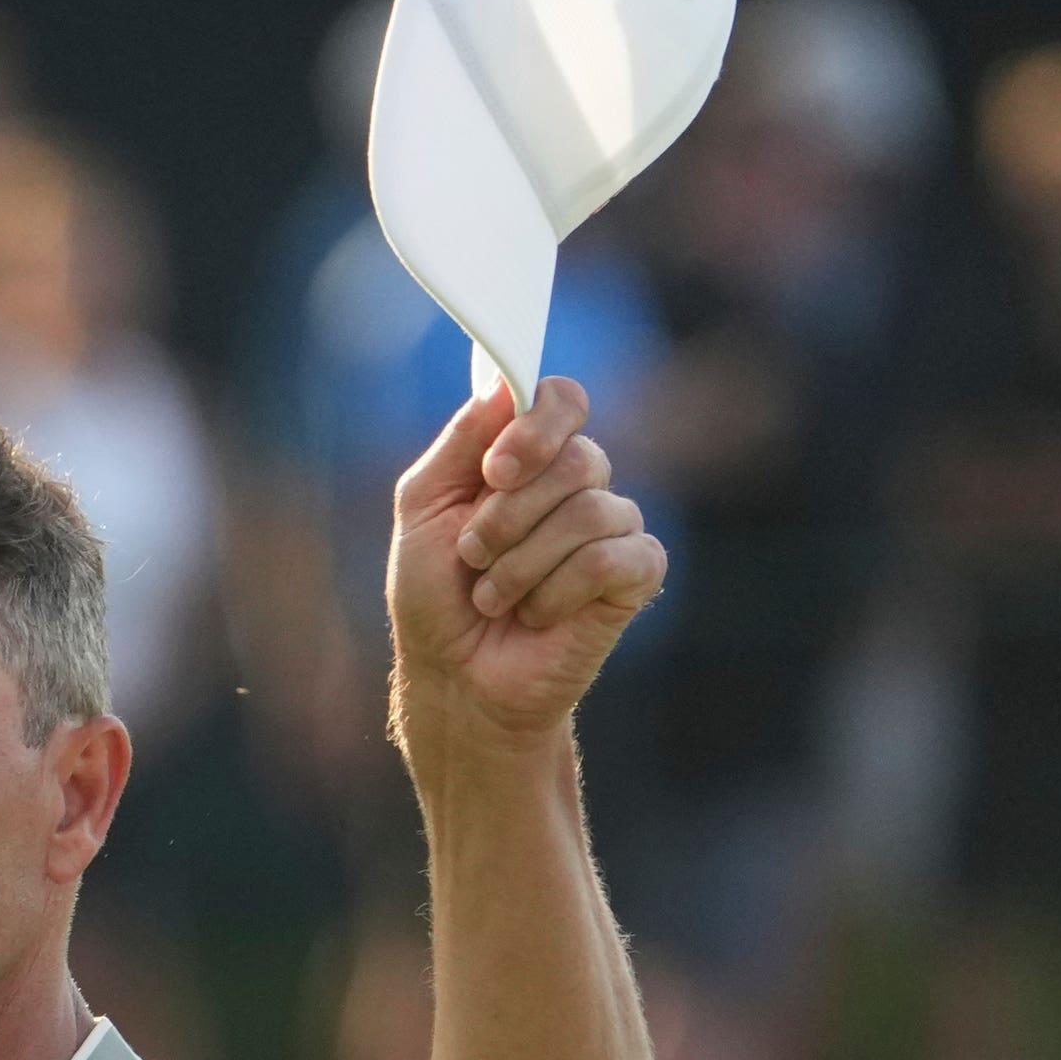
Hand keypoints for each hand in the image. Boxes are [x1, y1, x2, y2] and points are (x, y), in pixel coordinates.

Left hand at [385, 375, 664, 766]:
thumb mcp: (424, 505)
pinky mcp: (635, 576)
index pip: (562, 399)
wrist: (453, 678)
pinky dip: (557, 591)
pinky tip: (535, 615)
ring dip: (522, 563)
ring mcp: (613, 528)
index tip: (495, 471)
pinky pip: (611, 559)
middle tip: (473, 555)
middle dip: (509, 515)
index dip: (537, 426)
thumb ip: (463, 439)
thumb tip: (504, 381)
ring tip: (493, 597)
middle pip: (578, 458)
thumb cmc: (436, 593)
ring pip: (589, 512)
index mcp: (530, 456)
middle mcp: (579, 483)